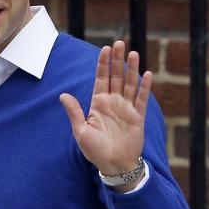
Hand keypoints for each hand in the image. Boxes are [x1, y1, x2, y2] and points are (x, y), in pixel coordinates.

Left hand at [60, 40, 151, 189]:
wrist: (113, 165)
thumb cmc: (94, 150)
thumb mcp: (80, 131)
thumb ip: (74, 112)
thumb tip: (63, 95)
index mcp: (98, 103)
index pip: (101, 78)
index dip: (103, 64)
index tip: (105, 49)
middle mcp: (113, 102)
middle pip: (116, 76)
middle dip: (117, 60)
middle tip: (119, 43)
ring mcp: (126, 108)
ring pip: (129, 83)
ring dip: (131, 68)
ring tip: (133, 53)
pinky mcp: (138, 117)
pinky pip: (141, 99)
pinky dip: (144, 87)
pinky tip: (146, 74)